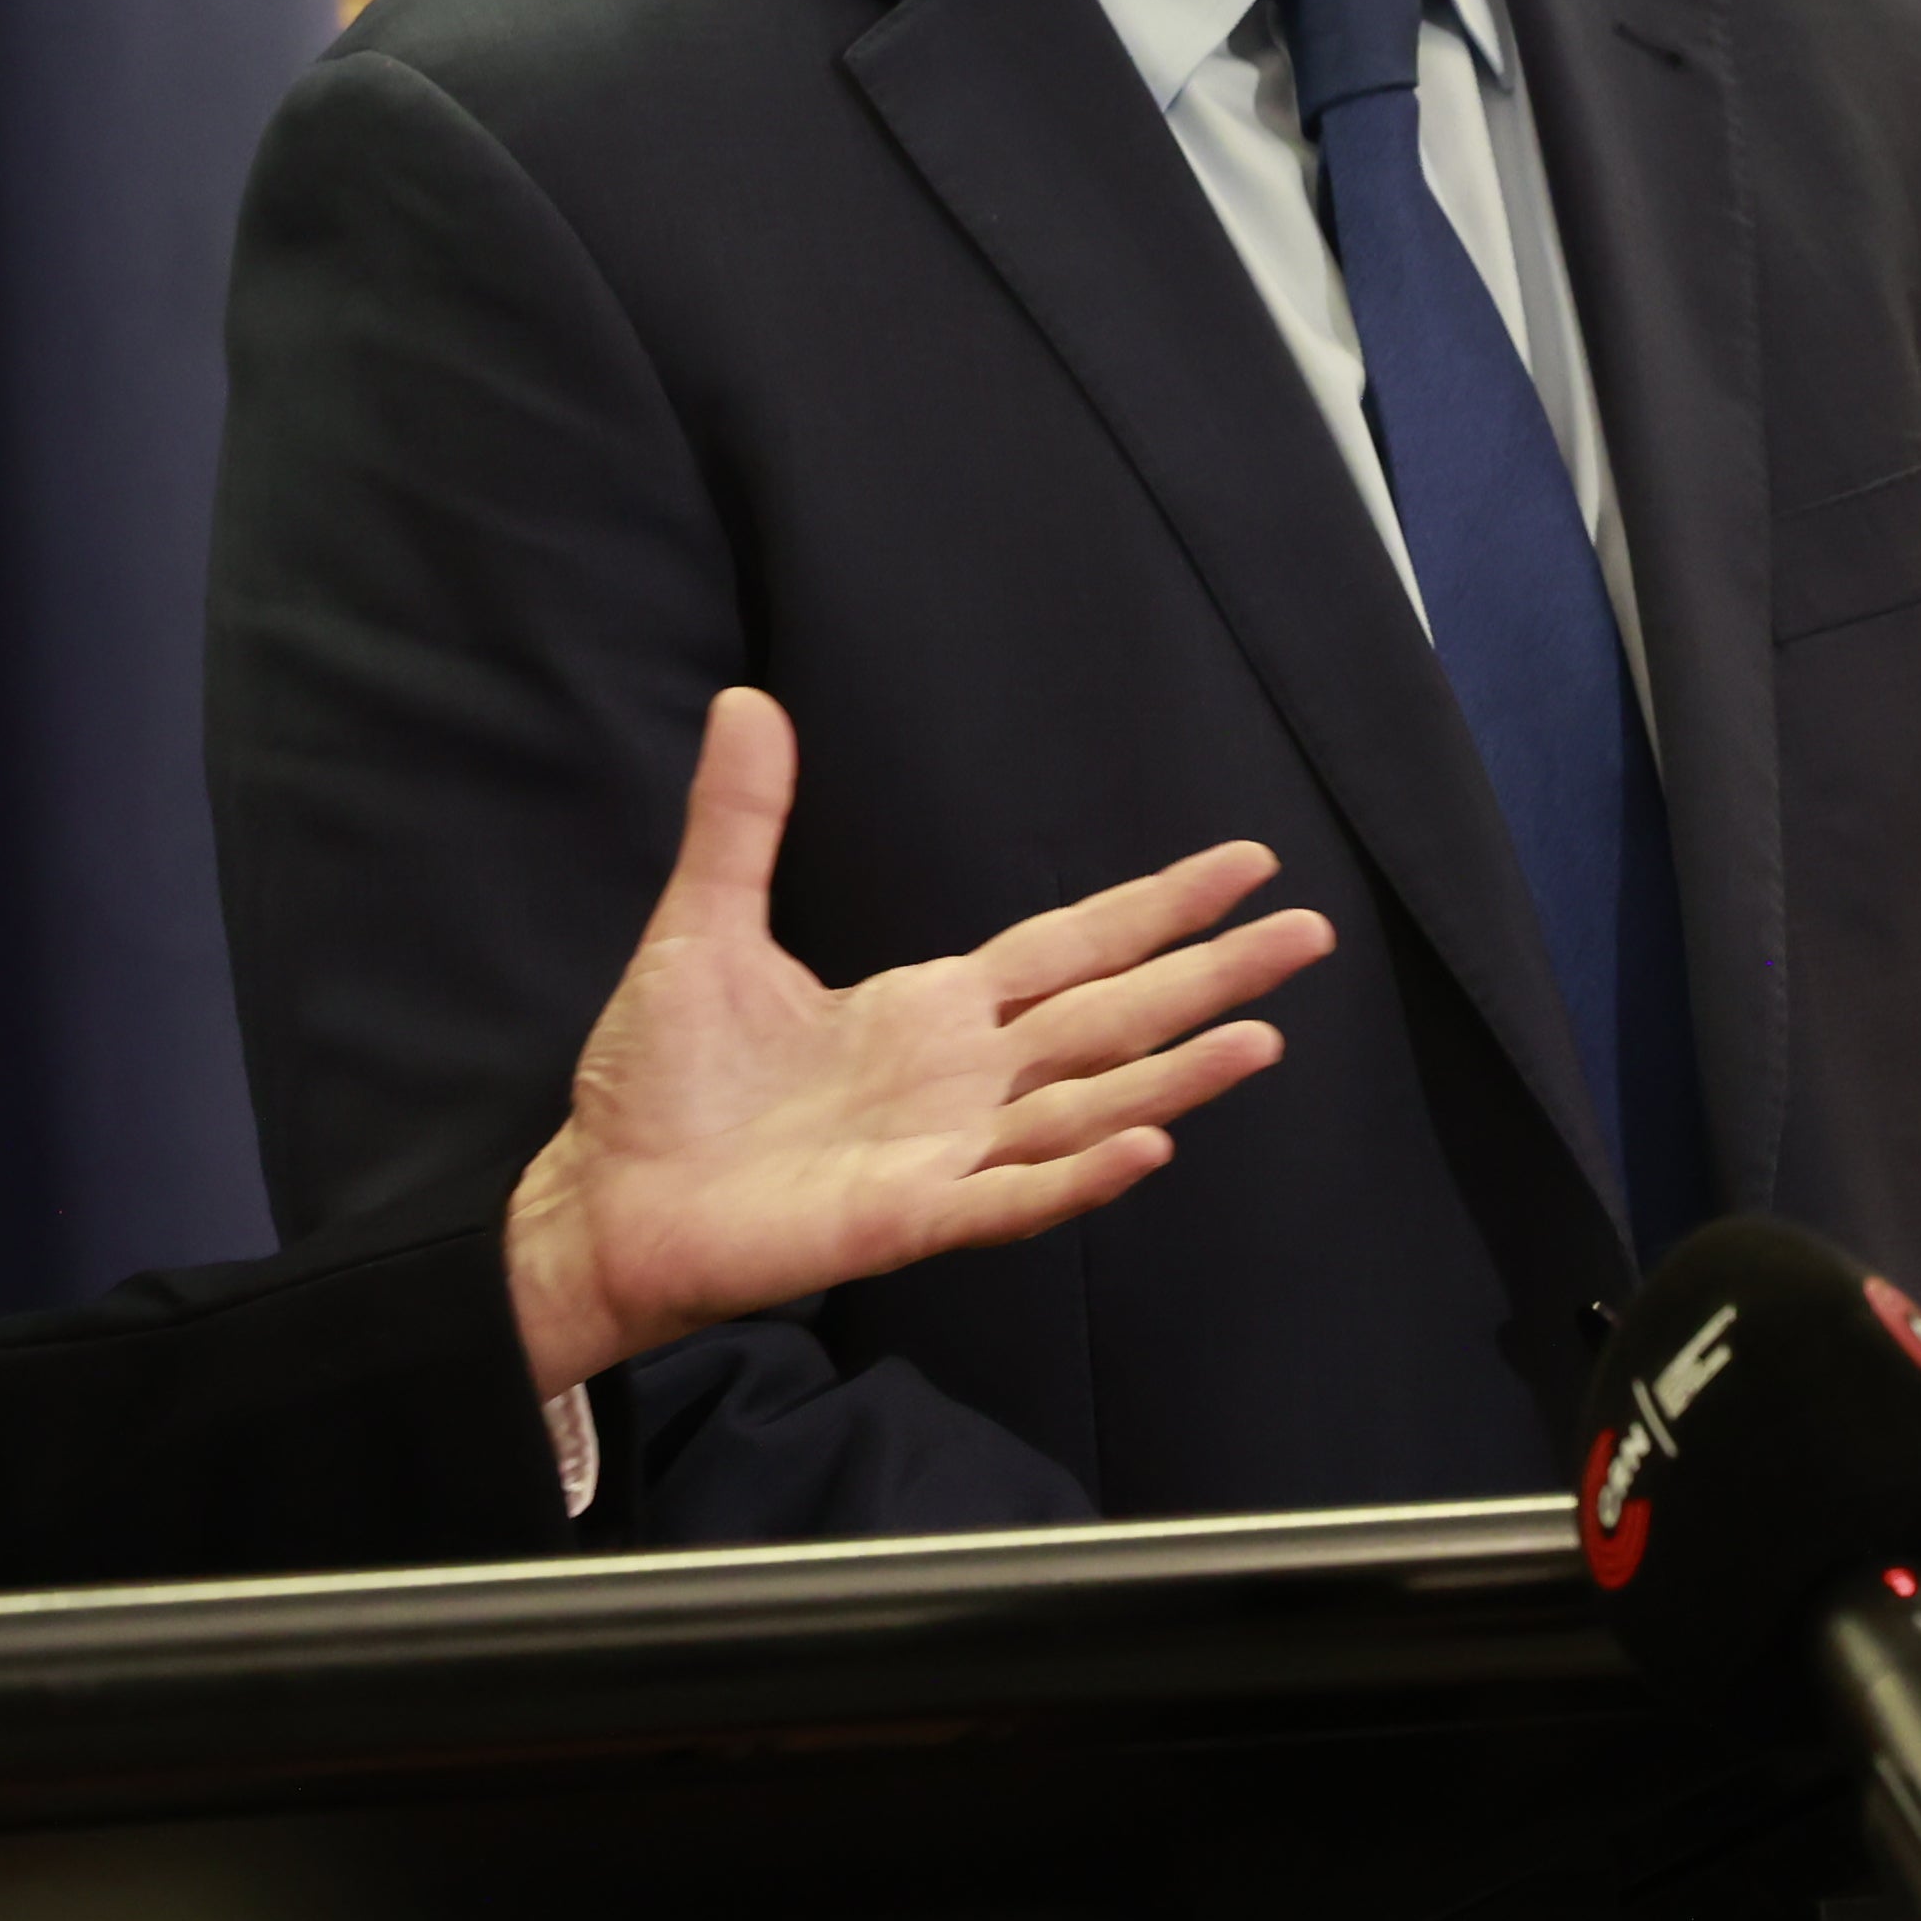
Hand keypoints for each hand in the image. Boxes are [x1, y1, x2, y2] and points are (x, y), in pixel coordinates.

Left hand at [502, 687, 1331, 1394]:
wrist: (608, 1196)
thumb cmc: (663, 1078)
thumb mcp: (705, 925)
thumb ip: (741, 821)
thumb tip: (747, 699)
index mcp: (930, 1011)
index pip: (1070, 946)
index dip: (1154, 907)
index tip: (1244, 865)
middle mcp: (960, 1079)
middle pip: (1110, 1017)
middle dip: (1208, 976)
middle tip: (1311, 935)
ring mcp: (943, 1153)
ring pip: (1085, 1106)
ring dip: (1174, 1077)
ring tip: (1261, 1037)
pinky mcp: (904, 1220)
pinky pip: (1011, 1197)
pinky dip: (1077, 1175)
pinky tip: (1146, 1142)